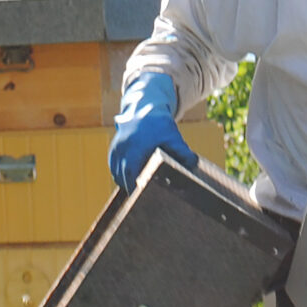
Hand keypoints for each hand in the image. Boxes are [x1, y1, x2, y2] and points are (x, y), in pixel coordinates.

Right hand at [109, 72, 195, 186]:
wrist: (143, 107)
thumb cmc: (159, 124)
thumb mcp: (173, 136)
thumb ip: (182, 151)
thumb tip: (193, 164)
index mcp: (135, 147)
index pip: (130, 173)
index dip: (134, 187)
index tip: (142, 197)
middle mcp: (122, 148)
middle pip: (122, 175)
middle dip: (130, 187)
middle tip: (142, 198)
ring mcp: (116, 148)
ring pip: (116, 172)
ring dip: (125, 181)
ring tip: (138, 190)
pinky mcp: (113, 148)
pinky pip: (114, 166)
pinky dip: (120, 174)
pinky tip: (131, 179)